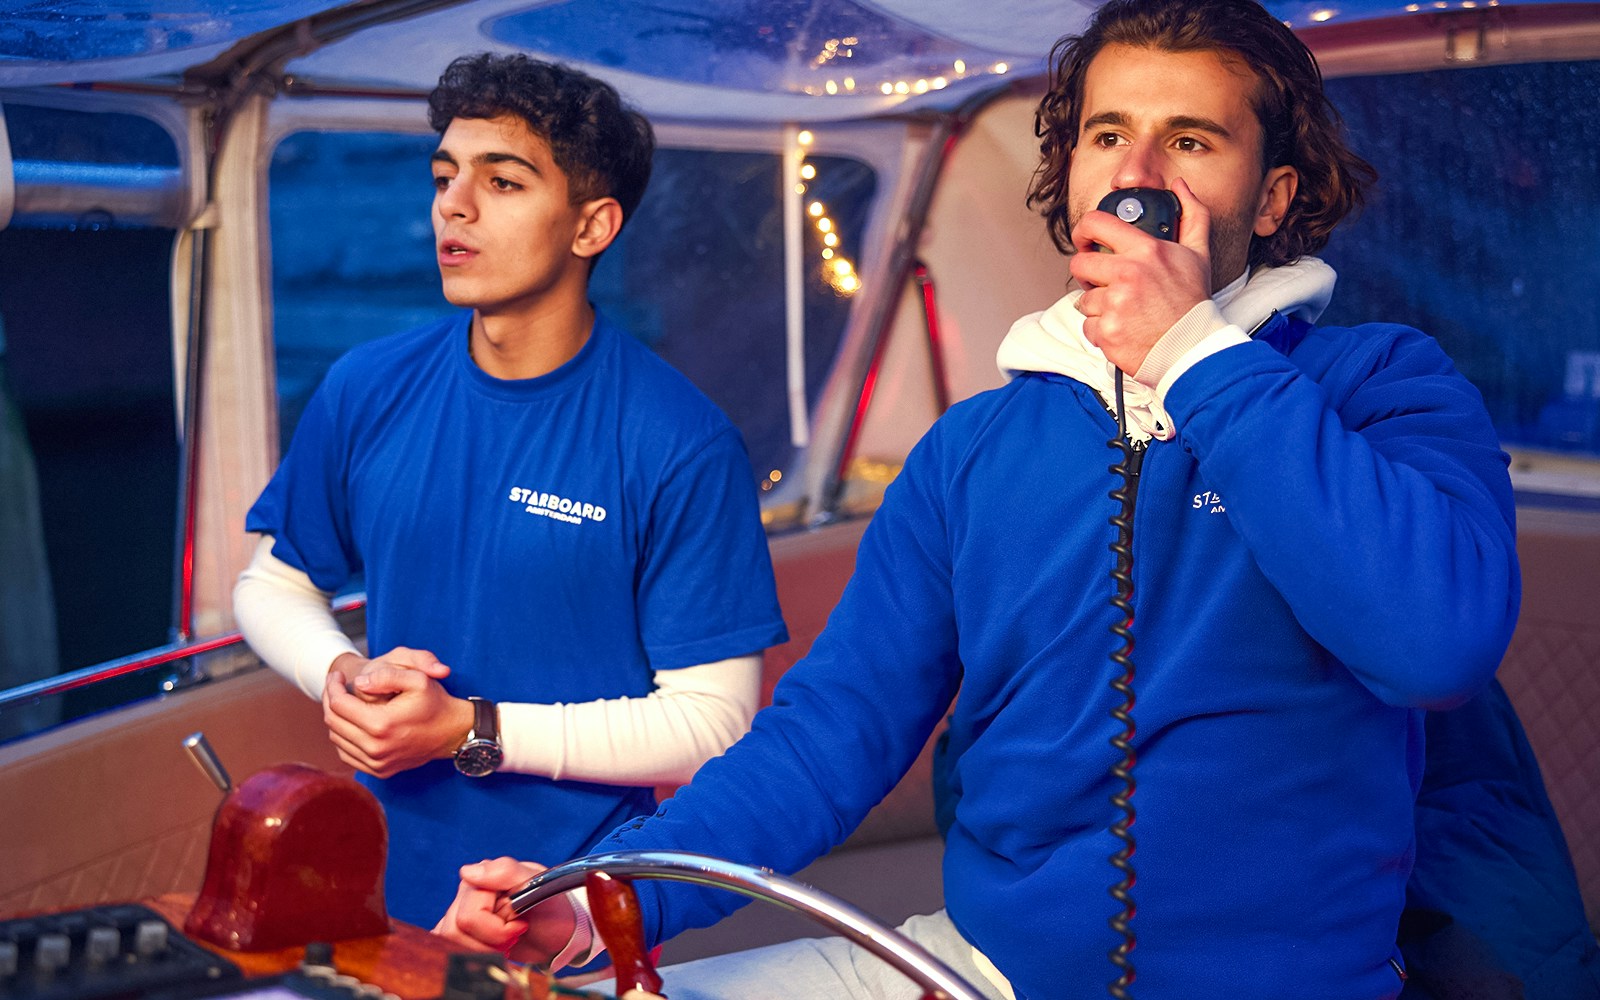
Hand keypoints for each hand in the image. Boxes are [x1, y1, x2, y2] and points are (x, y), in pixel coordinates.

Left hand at [322, 658, 472, 777]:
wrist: (452, 732)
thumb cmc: (435, 703)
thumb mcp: (418, 679)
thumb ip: (386, 676)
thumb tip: (358, 682)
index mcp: (381, 724)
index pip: (339, 704)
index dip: (333, 686)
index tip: (336, 674)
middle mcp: (375, 748)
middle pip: (333, 722)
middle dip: (329, 700)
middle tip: (335, 685)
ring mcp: (376, 763)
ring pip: (336, 739)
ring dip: (335, 718)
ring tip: (342, 701)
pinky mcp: (379, 770)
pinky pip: (347, 754)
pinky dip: (343, 737)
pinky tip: (351, 722)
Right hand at [433, 858, 577, 965]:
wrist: (558, 932)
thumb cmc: (551, 906)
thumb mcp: (539, 884)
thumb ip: (506, 871)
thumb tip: (467, 872)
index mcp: (481, 877)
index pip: (469, 916)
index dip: (496, 930)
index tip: (520, 926)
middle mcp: (465, 893)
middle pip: (455, 931)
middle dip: (491, 942)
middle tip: (515, 935)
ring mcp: (458, 914)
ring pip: (449, 942)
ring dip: (483, 950)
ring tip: (507, 942)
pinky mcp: (459, 934)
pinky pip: (447, 949)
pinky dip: (472, 956)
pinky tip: (493, 949)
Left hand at [1068, 178, 1212, 375]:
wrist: (1192, 347)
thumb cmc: (1192, 302)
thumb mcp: (1198, 253)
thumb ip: (1191, 213)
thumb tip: (1178, 185)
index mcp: (1145, 251)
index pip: (1096, 223)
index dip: (1083, 230)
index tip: (1084, 239)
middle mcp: (1127, 274)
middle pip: (1080, 263)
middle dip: (1088, 273)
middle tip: (1104, 281)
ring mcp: (1115, 304)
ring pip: (1084, 298)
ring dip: (1098, 306)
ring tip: (1125, 310)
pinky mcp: (1107, 331)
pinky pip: (1088, 326)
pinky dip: (1101, 330)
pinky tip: (1124, 329)